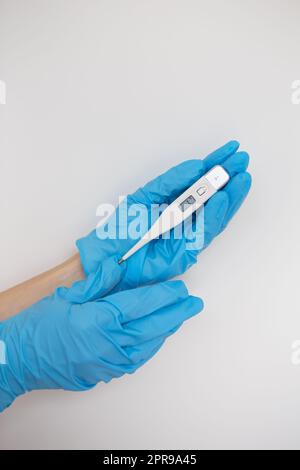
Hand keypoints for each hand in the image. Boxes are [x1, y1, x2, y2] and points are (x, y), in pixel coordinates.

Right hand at [0, 257, 201, 411]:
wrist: (19, 359)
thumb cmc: (38, 328)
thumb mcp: (66, 296)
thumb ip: (97, 283)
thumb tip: (118, 268)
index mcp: (99, 319)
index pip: (141, 304)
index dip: (163, 295)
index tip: (179, 288)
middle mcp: (109, 343)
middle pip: (152, 326)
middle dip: (176, 313)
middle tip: (194, 303)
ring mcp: (108, 362)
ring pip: (148, 344)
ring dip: (166, 329)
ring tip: (180, 317)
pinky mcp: (105, 373)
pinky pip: (136, 359)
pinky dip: (151, 345)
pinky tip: (156, 337)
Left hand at [77, 141, 250, 290]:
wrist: (106, 259)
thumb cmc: (120, 229)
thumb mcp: (145, 197)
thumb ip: (170, 182)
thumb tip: (196, 166)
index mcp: (172, 201)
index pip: (199, 181)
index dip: (215, 164)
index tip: (231, 150)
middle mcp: (184, 218)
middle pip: (212, 197)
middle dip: (228, 179)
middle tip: (242, 161)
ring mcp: (186, 235)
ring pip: (214, 215)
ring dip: (229, 196)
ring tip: (240, 178)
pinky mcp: (186, 252)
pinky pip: (203, 232)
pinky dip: (213, 216)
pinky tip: (221, 199)